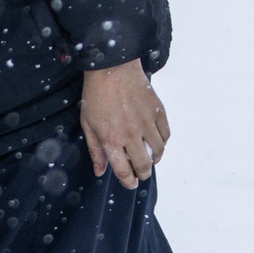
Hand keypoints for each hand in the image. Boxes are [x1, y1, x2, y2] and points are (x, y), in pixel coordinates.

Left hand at [80, 59, 169, 188]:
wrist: (112, 69)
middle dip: (143, 174)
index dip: (128, 181)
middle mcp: (131, 134)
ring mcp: (146, 122)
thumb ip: (95, 150)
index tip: (130, 184)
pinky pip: (166, 134)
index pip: (124, 171)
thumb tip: (100, 172)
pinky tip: (156, 143)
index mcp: (111, 139)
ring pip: (158, 151)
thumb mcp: (87, 124)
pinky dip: (163, 143)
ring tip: (150, 159)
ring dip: (155, 159)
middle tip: (141, 174)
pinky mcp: (158, 111)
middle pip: (144, 165)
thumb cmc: (96, 96)